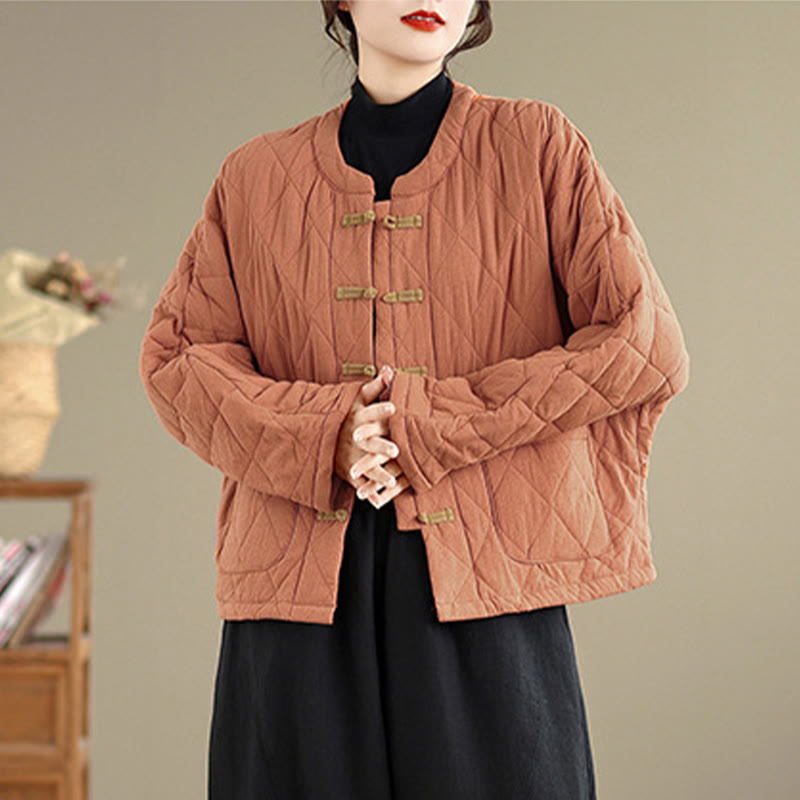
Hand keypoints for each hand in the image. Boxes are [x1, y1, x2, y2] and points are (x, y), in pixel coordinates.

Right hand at [335, 365, 409, 507]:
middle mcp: (354, 439)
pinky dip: (368, 494)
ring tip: (391, 481)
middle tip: (395, 450)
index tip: (394, 407)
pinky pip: (361, 484)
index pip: (370, 412)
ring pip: (366, 467)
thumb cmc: (347, 418)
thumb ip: (375, 387)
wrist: (322, 441)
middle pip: (369, 442)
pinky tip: (379, 501)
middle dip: (380, 447)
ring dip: (377, 475)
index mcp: (358, 419)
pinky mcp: (351, 473)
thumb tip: (390, 369)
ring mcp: (352, 457)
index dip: (381, 410)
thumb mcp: (357, 401)